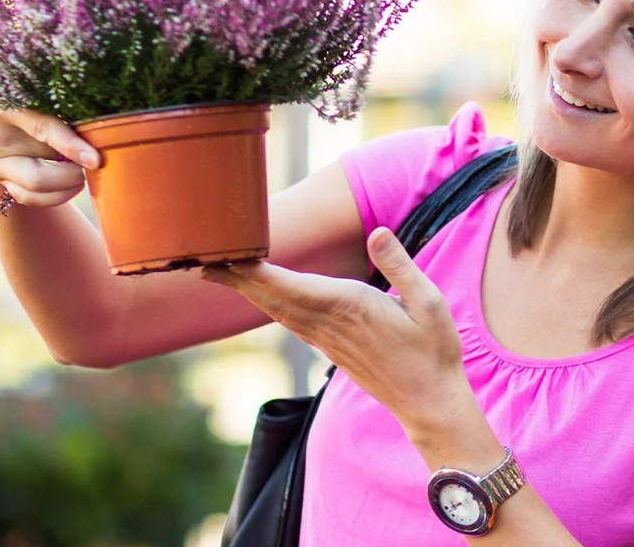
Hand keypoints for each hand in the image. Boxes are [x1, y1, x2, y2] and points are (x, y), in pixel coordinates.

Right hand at [0, 67, 99, 206]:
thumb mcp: (32, 85)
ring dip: (66, 188)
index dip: (71, 146)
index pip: (41, 130)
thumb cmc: (13, 87)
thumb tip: (98, 127)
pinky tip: (72, 184)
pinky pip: (27, 196)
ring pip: (33, 189)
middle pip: (37, 175)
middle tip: (94, 164)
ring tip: (84, 174)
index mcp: (1, 105)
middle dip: (72, 176)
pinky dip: (55, 196)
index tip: (96, 159)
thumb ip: (59, 103)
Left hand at [202, 227, 474, 435]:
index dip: (254, 270)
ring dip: (246, 289)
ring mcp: (326, 339)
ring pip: (276, 310)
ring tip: (217, 270)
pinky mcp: (330, 347)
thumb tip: (378, 232)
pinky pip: (290, 321)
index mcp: (350, 306)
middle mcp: (329, 323)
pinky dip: (268, 303)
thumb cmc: (434, 351)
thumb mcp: (430, 303)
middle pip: (272, 296)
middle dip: (236, 276)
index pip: (290, 285)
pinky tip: (260, 296)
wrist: (428, 402)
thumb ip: (400, 265)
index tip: (226, 255)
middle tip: (199, 257)